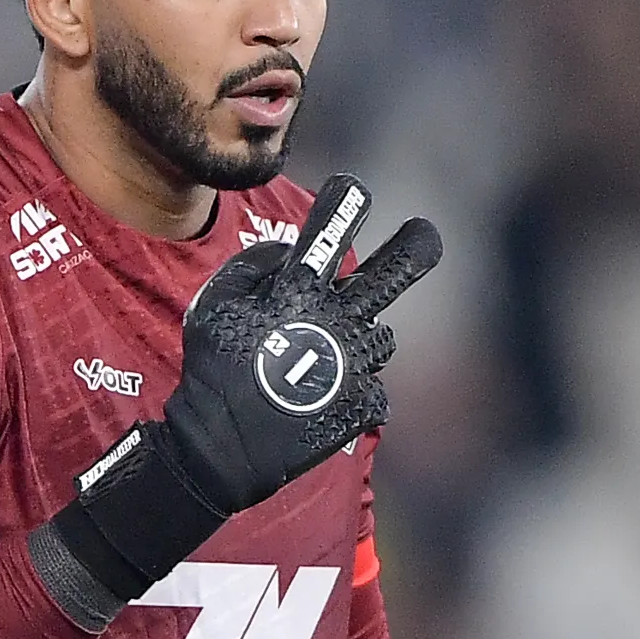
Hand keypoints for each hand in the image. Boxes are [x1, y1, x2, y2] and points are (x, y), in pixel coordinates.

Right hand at [157, 174, 440, 513]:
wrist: (225, 447)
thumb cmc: (214, 368)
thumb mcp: (214, 302)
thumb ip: (252, 265)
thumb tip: (288, 250)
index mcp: (300, 289)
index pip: (334, 225)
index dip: (347, 199)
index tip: (352, 190)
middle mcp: (339, 319)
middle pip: (398, 270)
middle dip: (417, 245)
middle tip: (426, 235)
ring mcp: (357, 362)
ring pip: (382, 334)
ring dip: (360, 337)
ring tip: (326, 359)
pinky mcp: (366, 403)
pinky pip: (371, 384)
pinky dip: (351, 388)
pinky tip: (321, 399)